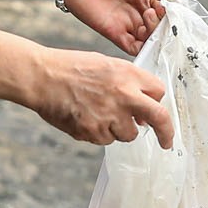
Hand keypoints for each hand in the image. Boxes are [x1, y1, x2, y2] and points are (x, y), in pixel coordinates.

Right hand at [0, 32, 174, 147]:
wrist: (41, 77)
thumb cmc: (70, 68)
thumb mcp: (105, 65)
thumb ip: (128, 83)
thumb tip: (143, 110)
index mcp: (128, 74)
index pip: (159, 92)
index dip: (156, 102)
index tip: (159, 115)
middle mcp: (124, 95)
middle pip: (158, 118)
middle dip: (166, 133)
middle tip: (167, 142)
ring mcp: (110, 115)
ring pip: (129, 134)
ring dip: (119, 129)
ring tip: (97, 113)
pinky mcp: (94, 131)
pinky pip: (106, 139)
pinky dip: (99, 133)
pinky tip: (84, 117)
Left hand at [11, 0, 173, 55]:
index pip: (164, 7)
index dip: (170, 9)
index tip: (171, 5)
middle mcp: (136, 10)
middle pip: (159, 25)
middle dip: (164, 22)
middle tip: (157, 11)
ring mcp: (125, 22)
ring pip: (149, 38)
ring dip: (155, 33)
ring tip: (149, 18)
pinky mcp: (112, 32)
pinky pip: (132, 47)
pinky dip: (144, 47)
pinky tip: (146, 37)